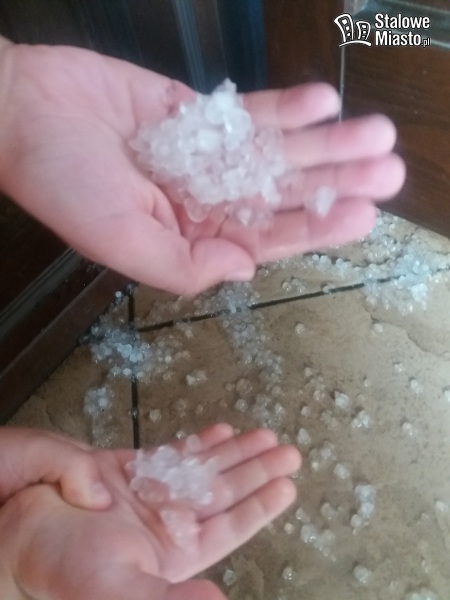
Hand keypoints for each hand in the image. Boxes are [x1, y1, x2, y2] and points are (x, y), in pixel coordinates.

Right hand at [0, 39, 404, 294]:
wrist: (24, 115)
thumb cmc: (63, 186)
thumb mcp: (120, 241)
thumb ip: (183, 266)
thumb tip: (244, 270)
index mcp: (189, 238)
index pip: (264, 238)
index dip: (313, 229)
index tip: (361, 217)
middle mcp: (205, 200)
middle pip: (281, 194)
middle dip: (334, 183)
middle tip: (388, 172)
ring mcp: (205, 156)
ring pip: (275, 152)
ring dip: (325, 143)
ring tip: (376, 134)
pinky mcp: (198, 114)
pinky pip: (247, 112)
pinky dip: (284, 108)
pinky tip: (324, 102)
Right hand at [0, 425, 299, 599]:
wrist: (16, 529)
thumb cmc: (62, 567)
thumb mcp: (119, 589)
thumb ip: (167, 599)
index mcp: (172, 551)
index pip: (229, 524)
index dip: (259, 505)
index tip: (287, 485)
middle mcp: (166, 520)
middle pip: (223, 490)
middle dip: (255, 470)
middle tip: (287, 450)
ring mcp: (150, 491)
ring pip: (203, 467)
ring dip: (233, 451)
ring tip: (264, 435)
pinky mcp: (130, 471)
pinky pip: (171, 452)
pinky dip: (197, 441)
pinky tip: (219, 432)